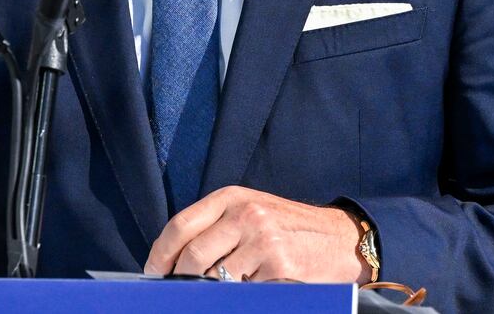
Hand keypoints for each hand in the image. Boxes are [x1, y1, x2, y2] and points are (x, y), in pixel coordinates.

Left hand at [144, 186, 366, 283]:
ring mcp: (263, 239)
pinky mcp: (278, 265)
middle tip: (179, 293)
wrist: (340, 238)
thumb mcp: (250, 211)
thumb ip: (215, 227)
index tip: (153, 275)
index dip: (160, 255)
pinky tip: (250, 290)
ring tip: (218, 290)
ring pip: (214, 278)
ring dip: (210, 291)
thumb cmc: (288, 228)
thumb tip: (171, 261)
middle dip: (181, 280)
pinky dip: (239, 295)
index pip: (180, 225)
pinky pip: (242, 291)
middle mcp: (246, 213)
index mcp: (232, 197)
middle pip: (192, 255)